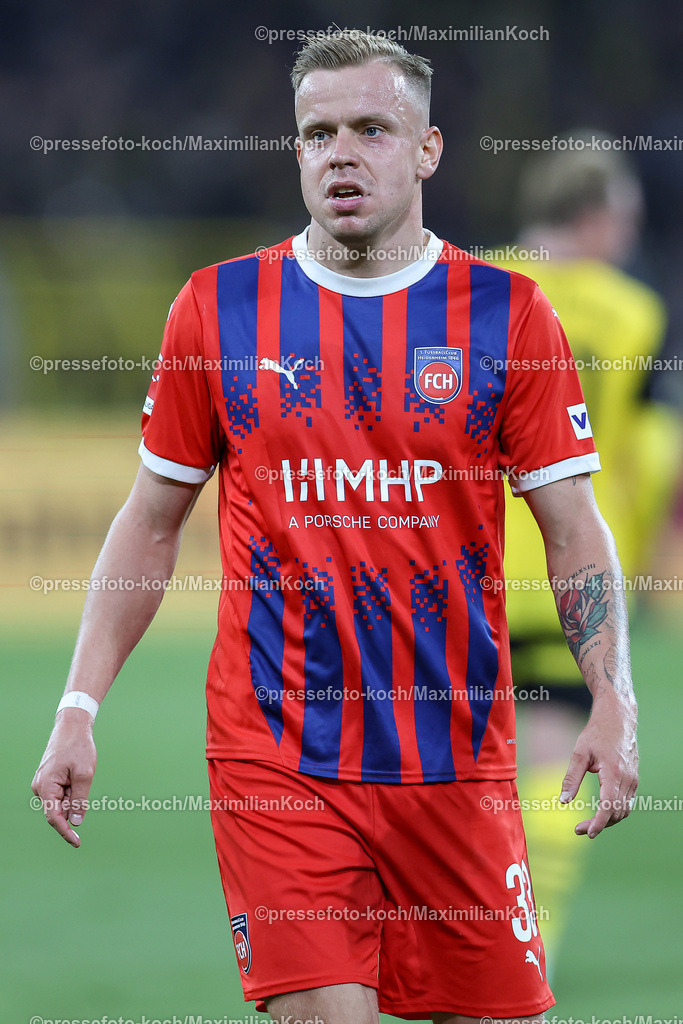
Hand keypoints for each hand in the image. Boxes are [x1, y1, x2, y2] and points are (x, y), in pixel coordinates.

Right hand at [31, 708, 96, 846]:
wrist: (72, 726)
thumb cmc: (78, 747)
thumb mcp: (84, 774)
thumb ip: (80, 799)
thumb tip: (76, 822)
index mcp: (45, 787)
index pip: (54, 818)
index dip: (66, 832)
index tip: (77, 842)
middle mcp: (40, 787)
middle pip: (59, 809)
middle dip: (74, 805)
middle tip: (83, 782)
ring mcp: (44, 783)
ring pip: (61, 801)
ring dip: (74, 795)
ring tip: (80, 772)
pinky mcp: (49, 779)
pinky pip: (61, 792)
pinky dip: (72, 789)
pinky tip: (76, 773)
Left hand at [560, 691, 637, 837]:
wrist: (618, 719)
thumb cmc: (597, 734)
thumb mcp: (580, 753)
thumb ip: (571, 778)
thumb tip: (563, 801)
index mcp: (614, 773)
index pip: (608, 806)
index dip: (599, 823)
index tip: (587, 833)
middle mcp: (627, 779)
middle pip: (616, 812)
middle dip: (599, 825)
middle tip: (578, 829)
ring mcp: (633, 780)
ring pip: (624, 810)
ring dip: (608, 821)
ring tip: (588, 824)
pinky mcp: (634, 779)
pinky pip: (627, 802)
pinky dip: (615, 811)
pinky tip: (602, 812)